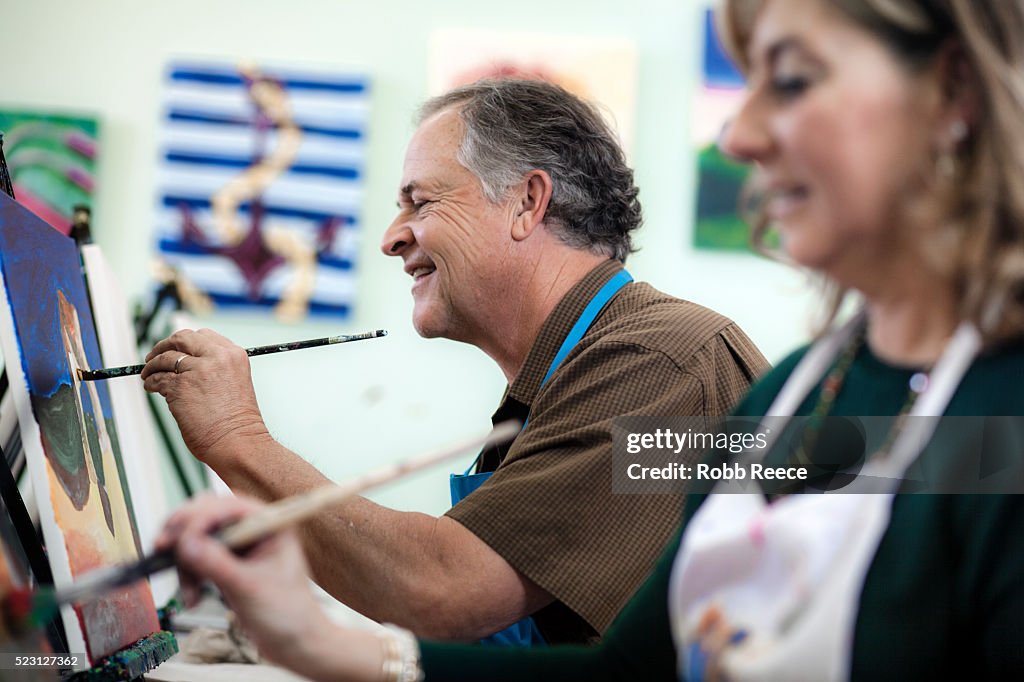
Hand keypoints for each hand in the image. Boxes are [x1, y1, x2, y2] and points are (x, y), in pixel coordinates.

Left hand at [142, 329, 270, 464]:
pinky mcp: (180, 386)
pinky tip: (151, 387)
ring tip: (148, 375)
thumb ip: (216, 368)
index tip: (176, 348)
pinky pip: (158, 378)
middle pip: (182, 339)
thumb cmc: (237, 421)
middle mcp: (217, 357)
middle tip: (154, 355)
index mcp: (234, 355)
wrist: (238, 442)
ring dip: (152, 366)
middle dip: (164, 345)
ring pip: (165, 358)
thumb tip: (188, 363)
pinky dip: (151, 382)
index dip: (185, 341)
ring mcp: (197, 370)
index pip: (203, 335)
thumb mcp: (235, 382)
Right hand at [156, 494, 383, 680]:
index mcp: (271, 524)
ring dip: (185, 563)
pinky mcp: (229, 564)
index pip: (228, 507)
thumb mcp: (248, 588)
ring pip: (198, 538)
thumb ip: (217, 564)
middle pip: (207, 516)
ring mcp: (241, 546)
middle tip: (162, 549)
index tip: (176, 541)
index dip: (198, 519)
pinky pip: (198, 558)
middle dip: (184, 535)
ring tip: (188, 594)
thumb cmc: (287, 613)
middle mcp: (254, 529)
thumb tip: (186, 543)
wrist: (295, 642)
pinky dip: (189, 576)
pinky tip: (192, 598)